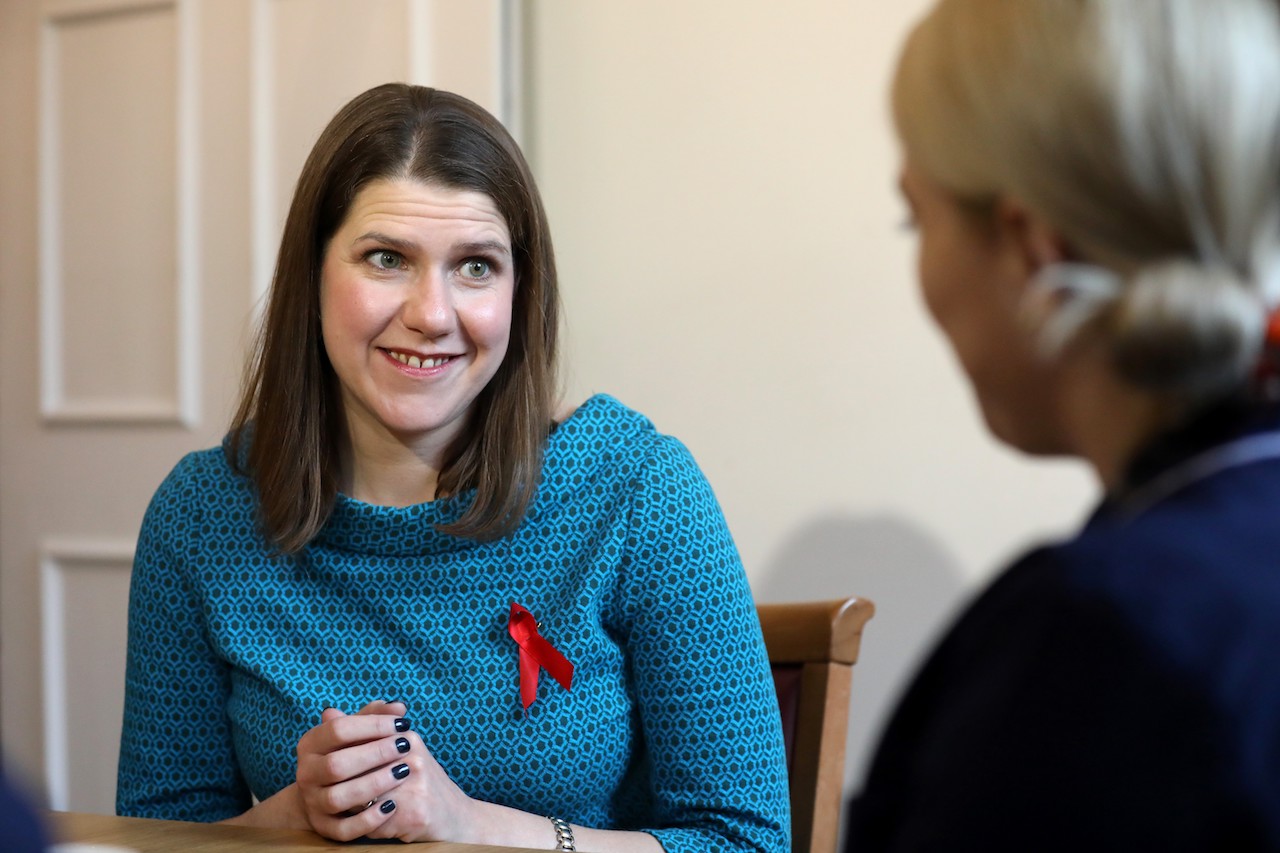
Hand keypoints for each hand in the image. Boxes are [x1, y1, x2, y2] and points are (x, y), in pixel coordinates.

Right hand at [295, 699, 436, 840]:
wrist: (326, 792)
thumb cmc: (349, 753)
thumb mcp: (358, 732)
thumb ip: (376, 715)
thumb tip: (398, 706)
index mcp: (310, 744)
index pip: (338, 729)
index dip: (373, 725)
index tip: (402, 724)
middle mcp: (306, 774)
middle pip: (336, 764)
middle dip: (375, 754)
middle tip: (405, 746)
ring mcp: (313, 803)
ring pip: (338, 798)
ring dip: (373, 784)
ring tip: (403, 772)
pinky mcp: (324, 828)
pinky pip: (344, 829)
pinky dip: (368, 819)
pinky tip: (391, 806)